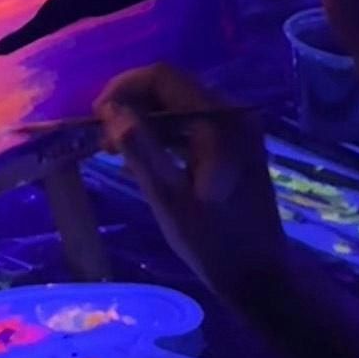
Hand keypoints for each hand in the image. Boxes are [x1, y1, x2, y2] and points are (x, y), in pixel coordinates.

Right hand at [95, 64, 287, 300]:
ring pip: (180, 104)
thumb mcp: (168, 198)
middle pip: (172, 87)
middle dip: (132, 103)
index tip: (96, 117)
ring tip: (116, 148)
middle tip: (103, 138)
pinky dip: (165, 132)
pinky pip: (193, 123)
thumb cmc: (214, 244)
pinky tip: (145, 154)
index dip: (123, 88)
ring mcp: (239, 128)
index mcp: (221, 120)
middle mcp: (234, 113)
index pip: (163, 77)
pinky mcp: (237, 144)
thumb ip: (139, 147)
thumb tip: (110, 109)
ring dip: (146, 118)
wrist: (262, 280)